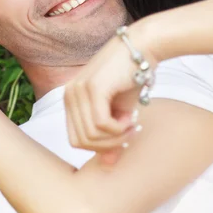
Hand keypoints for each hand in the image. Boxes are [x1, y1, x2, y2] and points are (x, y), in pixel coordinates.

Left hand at [64, 21, 155, 161]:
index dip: (99, 147)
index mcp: (70, 100)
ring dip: (116, 137)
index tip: (122, 138)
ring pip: (90, 136)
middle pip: (80, 142)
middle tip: (130, 133)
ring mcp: (77, 90)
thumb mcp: (120, 113)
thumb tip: (108, 166)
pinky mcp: (92, 88)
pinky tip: (130, 117)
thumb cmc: (131, 77)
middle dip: (108, 146)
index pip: (75, 140)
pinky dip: (118, 129)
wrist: (143, 47)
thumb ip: (110, 138)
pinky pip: (100, 124)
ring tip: (132, 123)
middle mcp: (68, 94)